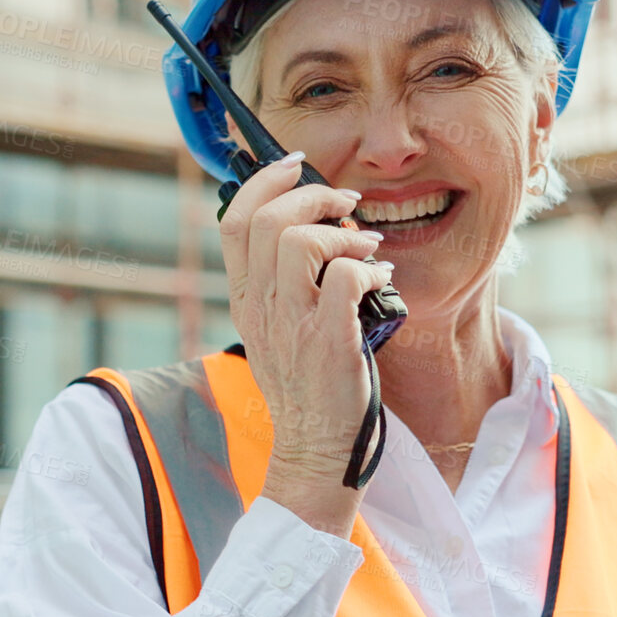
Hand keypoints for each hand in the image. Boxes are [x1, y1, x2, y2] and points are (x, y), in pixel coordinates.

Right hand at [217, 152, 393, 536]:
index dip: (264, 182)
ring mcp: (292, 325)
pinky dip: (369, 266)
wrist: (314, 450)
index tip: (295, 167)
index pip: (234, 221)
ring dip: (341, 232)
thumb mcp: (276, 330)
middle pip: (266, 220)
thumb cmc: (307, 387)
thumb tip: (313, 229)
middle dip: (312, 196)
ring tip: (365, 245)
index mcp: (244, 300)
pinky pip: (346, 277)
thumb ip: (283, 283)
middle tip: (346, 204)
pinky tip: (382, 276)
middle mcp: (260, 308)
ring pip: (299, 242)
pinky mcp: (329, 341)